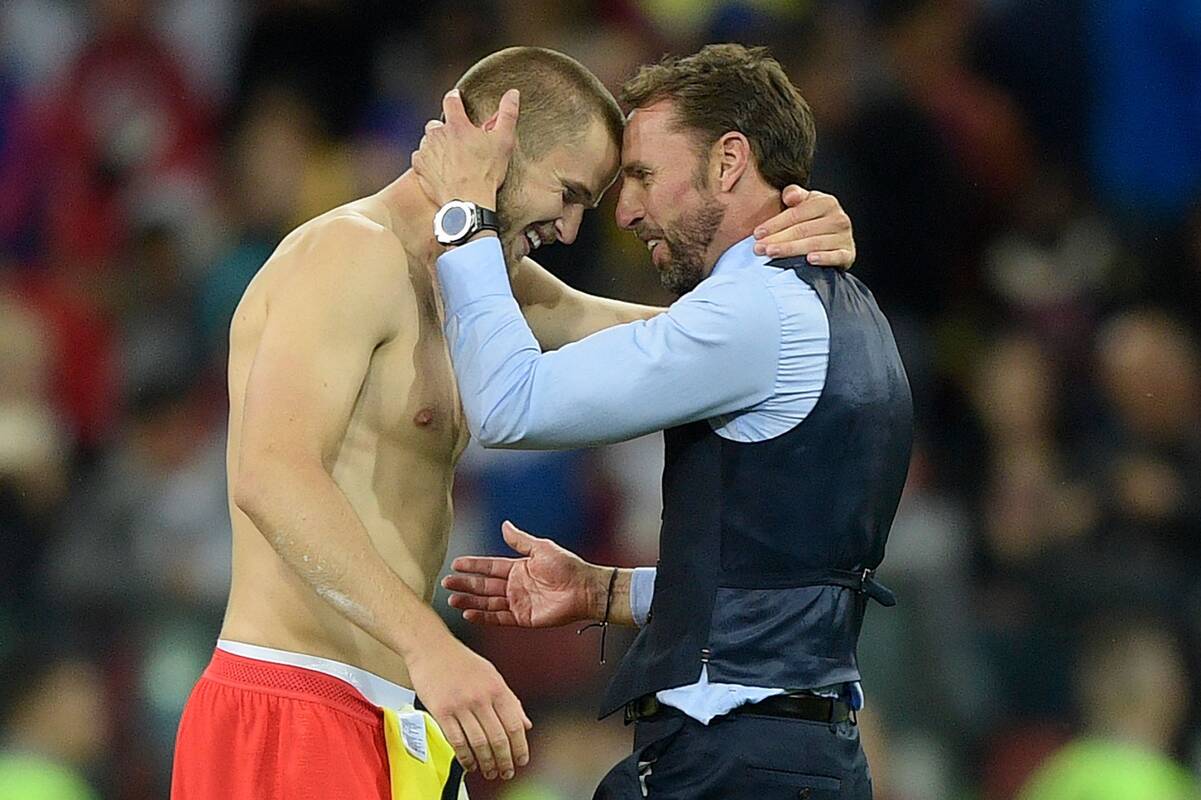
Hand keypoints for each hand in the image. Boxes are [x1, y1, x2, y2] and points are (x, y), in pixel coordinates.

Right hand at [406, 633, 531, 781]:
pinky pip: (456, 740)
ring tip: (489, 771)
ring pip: (478, 743)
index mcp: (497, 688)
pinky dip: (465, 757)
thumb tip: (525, 723)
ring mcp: (461, 705)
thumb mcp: (493, 675)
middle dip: (504, 760)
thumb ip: (510, 700)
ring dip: (486, 763)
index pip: (515, 725)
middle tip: (506, 771)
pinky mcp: (442, 711)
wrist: (431, 647)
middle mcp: (481, 697)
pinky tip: (469, 763)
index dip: (520, 747)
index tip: (521, 760)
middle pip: (498, 738)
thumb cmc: (461, 660)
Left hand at [411, 87, 519, 208]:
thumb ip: (508, 114)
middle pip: (437, 123)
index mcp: (457, 125)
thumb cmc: (487, 173)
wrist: (468, 202)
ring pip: (427, 141)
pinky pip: (420, 158)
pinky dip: (427, 162)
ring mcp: (426, 151)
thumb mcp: (504, 142)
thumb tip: (513, 93)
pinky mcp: (419, 168)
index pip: (451, 100)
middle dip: (445, 129)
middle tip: (458, 142)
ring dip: (436, 146)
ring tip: (450, 159)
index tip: (457, 99)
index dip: (455, 98)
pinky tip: (440, 170)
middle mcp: (437, 134)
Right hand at [443, 521, 605, 626]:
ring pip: (487, 602)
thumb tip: (504, 524)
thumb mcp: (541, 548)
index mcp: (518, 568)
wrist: (584, 589)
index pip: (489, 566)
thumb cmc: (567, 566)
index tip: (455, 564)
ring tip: (451, 600)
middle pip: (484, 585)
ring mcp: (518, 602)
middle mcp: (515, 585)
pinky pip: (499, 617)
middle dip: (465, 584)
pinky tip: (468, 613)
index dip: (473, 565)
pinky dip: (483, 616)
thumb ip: (520, 541)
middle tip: (446, 583)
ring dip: (470, 601)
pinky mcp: (523, 618)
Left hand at [752, 186, 855, 267]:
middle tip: (759, 248)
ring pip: (814, 244)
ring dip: (791, 250)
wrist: (835, 238)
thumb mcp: (804, 203)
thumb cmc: (812, 219)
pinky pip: (836, 256)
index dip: (775, 224)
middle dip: (778, 239)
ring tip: (771, 254)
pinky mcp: (848, 254)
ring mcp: (844, 237)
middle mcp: (838, 218)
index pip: (796, 214)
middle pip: (802, 230)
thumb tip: (789, 196)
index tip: (757, 233)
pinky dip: (823, 258)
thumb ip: (794, 194)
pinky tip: (809, 260)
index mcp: (826, 202)